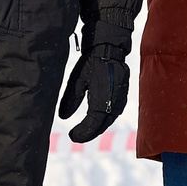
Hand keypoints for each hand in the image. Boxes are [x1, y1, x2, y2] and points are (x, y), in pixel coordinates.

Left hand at [59, 23, 132, 142]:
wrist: (109, 48)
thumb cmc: (91, 63)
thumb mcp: (77, 80)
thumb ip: (71, 100)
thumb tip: (63, 117)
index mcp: (101, 99)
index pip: (92, 124)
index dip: (82, 132)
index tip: (72, 136)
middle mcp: (114, 102)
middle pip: (102, 125)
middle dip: (89, 133)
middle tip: (76, 136)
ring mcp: (120, 99)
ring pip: (109, 120)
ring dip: (97, 127)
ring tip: (85, 131)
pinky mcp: (123, 96)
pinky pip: (114, 113)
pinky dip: (104, 119)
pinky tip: (96, 120)